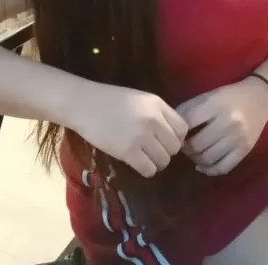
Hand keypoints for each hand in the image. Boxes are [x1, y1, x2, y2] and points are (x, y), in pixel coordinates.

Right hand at [70, 80, 188, 178]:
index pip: (183, 128)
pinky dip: (146, 169)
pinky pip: (149, 169)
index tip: (166, 139)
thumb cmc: (112, 100)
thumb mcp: (141, 99)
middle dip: (167, 151)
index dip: (177, 137)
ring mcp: (141, 136)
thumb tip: (174, 134)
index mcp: (158, 104)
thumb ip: (159, 113)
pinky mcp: (128, 152)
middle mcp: (154, 119)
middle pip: (175, 146)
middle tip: (154, 150)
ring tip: (145, 157)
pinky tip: (138, 162)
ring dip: (157, 162)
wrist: (85, 104)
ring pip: (164, 160)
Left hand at [177, 78, 267, 175]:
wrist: (259, 98)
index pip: (188, 122)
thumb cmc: (229, 95)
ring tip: (193, 154)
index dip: (178, 131)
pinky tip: (202, 165)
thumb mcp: (208, 95)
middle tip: (183, 146)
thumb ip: (189, 109)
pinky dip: (209, 170)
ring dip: (195, 159)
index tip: (176, 133)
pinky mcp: (245, 150)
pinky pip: (223, 167)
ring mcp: (238, 139)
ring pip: (208, 158)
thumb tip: (171, 126)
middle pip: (197, 145)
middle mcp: (227, 123)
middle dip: (185, 148)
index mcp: (215, 105)